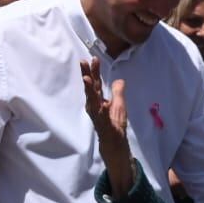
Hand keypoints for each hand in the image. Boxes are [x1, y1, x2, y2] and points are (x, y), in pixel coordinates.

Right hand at [80, 58, 131, 194]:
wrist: (114, 144)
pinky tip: (100, 102)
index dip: (95, 71)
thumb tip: (119, 80)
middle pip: (91, 88)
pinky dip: (99, 109)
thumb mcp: (119, 106)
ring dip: (89, 90)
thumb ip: (118, 93)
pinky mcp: (102, 125)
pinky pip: (100, 116)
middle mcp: (95, 106)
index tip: (93, 58)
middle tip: (83, 61)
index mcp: (99, 100)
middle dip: (87, 75)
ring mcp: (97, 115)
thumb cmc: (115, 125)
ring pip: (92, 100)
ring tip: (87, 78)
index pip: (96, 83)